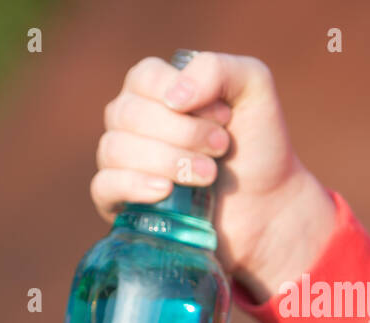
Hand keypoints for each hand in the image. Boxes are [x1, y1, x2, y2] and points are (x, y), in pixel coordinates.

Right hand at [91, 52, 337, 302]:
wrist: (266, 206)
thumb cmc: (257, 145)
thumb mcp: (254, 88)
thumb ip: (217, 69)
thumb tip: (172, 98)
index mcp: (156, 90)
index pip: (143, 77)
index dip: (179, 93)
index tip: (223, 115)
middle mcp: (131, 123)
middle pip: (128, 113)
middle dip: (182, 132)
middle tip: (221, 146)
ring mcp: (121, 163)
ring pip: (115, 149)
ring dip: (168, 160)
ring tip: (208, 175)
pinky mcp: (118, 201)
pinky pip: (103, 186)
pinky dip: (133, 185)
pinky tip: (164, 191)